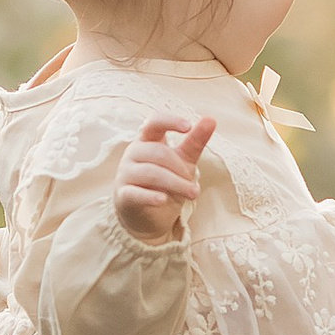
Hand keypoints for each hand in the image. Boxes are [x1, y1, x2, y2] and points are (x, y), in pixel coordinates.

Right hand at [112, 113, 214, 246]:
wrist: (149, 215)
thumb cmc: (166, 183)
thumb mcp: (183, 161)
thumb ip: (195, 141)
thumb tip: (211, 119)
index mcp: (147, 140)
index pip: (153, 123)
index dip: (169, 121)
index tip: (188, 126)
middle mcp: (133, 153)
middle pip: (158, 152)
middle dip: (180, 168)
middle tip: (195, 185)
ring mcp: (126, 174)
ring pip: (150, 173)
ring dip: (176, 183)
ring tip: (192, 194)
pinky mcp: (123, 195)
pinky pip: (135, 193)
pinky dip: (150, 196)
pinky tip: (163, 200)